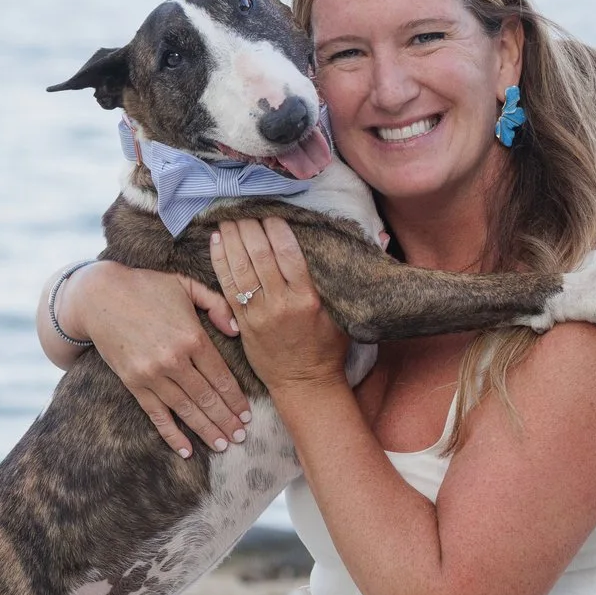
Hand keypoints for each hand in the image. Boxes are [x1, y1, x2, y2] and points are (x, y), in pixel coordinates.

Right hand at [65, 262, 251, 457]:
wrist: (98, 296)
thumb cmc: (146, 287)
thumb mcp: (186, 286)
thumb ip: (217, 305)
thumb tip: (237, 331)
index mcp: (192, 337)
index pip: (222, 377)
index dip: (236, 400)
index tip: (247, 416)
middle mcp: (175, 360)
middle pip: (207, 398)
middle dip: (226, 420)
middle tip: (241, 437)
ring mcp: (153, 375)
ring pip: (186, 410)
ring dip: (206, 430)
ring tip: (222, 445)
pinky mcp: (134, 383)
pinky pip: (157, 415)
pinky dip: (172, 435)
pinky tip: (186, 450)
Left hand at [212, 218, 348, 394]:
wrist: (304, 384)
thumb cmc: (327, 348)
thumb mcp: (343, 314)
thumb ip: (345, 279)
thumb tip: (379, 237)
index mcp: (308, 299)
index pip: (290, 255)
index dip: (277, 230)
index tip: (271, 214)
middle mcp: (282, 303)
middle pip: (261, 256)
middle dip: (250, 228)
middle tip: (243, 210)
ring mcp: (259, 314)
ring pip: (241, 268)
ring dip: (232, 239)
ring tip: (227, 219)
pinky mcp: (243, 323)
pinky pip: (227, 287)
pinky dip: (220, 262)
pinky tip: (216, 243)